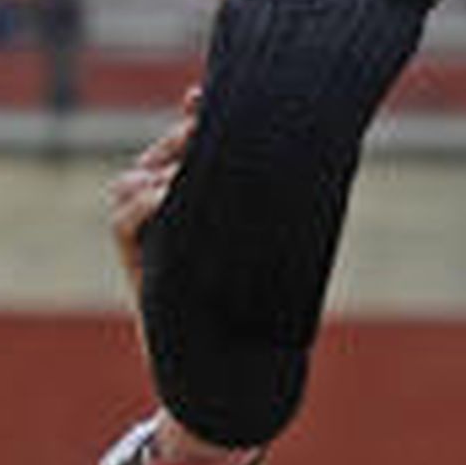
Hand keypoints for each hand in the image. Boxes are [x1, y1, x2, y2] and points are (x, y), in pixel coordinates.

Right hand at [107, 87, 254, 464]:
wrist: (233, 368)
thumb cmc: (262, 305)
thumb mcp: (278, 244)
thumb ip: (286, 201)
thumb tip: (338, 150)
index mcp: (197, 202)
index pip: (185, 148)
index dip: (194, 118)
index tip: (207, 95)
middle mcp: (166, 216)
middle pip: (159, 157)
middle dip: (182, 138)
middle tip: (207, 124)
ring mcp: (149, 238)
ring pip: (135, 181)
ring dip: (164, 168)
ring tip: (195, 168)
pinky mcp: (140, 263)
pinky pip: (127, 220)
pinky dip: (147, 203)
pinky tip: (170, 196)